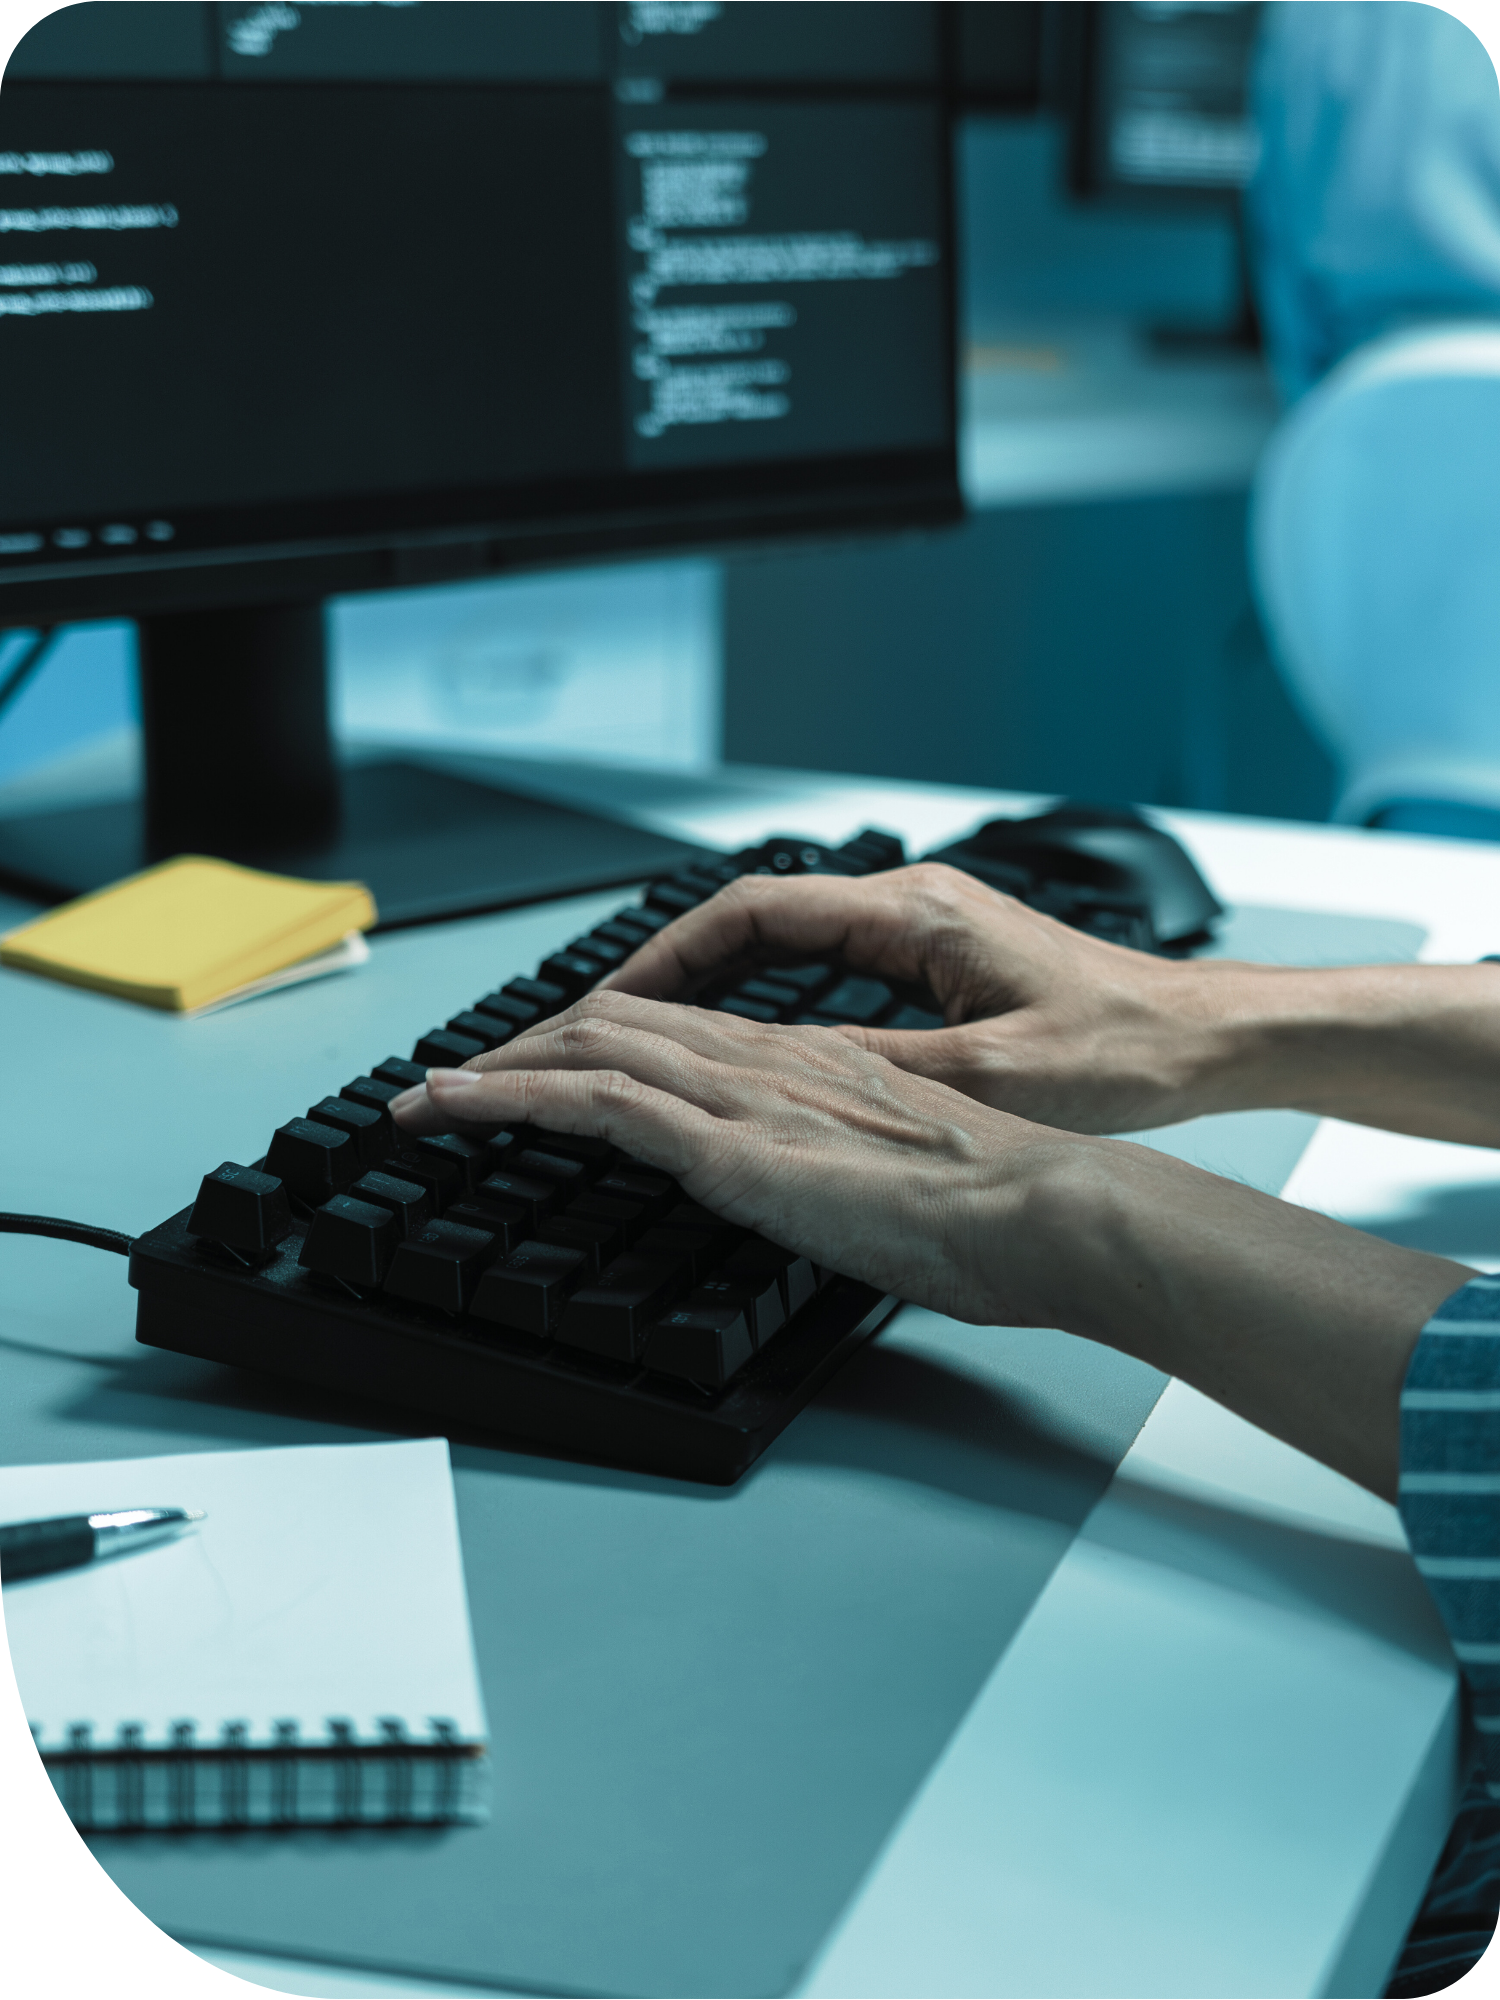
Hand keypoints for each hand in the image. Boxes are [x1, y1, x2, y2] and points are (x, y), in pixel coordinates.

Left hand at [392, 989, 1070, 1325]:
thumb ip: (852, 1164)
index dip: (596, 1039)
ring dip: (494, 1066)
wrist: (1043, 1208)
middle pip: (617, 1022)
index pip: (676, 1031)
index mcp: (811, 1063)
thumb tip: (829, 1192)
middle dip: (526, 1043)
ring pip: (589, 1046)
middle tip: (462, 1075)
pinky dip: (507, 1097)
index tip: (547, 1065)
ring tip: (429, 1093)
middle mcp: (766, 1060)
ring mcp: (744, 1096)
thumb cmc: (1002, 1205)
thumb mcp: (909, 1172)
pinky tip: (454, 1109)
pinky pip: (592, 1101)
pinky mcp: (730, 1145)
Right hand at [597, 864, 1241, 1133]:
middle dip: (678, 963)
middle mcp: (915, 904)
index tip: (614, 994)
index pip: (755, 910)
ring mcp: (929, 928)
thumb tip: (763, 1073)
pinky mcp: (944, 959)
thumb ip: (872, 1068)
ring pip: (792, 938)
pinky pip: (830, 961)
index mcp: (916, 914)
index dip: (670, 951)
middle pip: (761, 916)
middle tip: (611, 1017)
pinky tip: (746, 1031)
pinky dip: (772, 990)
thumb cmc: (1123, 1051)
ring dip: (722, 976)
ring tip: (656, 1027)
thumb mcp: (986, 1077)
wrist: (1203, 1040)